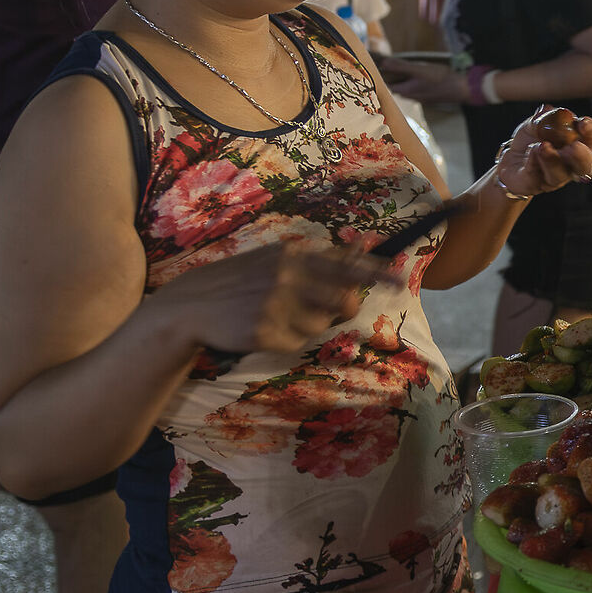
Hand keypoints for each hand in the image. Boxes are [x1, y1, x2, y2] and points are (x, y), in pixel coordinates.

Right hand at [152, 241, 391, 355]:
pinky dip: (285, 342)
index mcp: (290, 255)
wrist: (190, 306)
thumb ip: (317, 258)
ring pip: (320, 325)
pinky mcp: (263, 331)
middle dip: (343, 309)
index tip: (401, 280)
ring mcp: (274, 304)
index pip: (344, 264)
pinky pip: (295, 345)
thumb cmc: (240, 281)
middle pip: (342, 300)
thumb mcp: (274, 259)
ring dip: (307, 326)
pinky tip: (264, 330)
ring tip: (278, 316)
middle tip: (331, 309)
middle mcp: (285, 276)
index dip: (376, 273)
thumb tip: (361, 247)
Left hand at [377, 56, 466, 106]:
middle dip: (388, 77)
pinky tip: (414, 76)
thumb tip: (383, 63)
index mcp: (406, 91)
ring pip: (404, 88)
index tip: (373, 66)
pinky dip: (410, 82)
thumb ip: (401, 67)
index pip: (387, 84)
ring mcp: (420, 97)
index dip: (380, 75)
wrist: (461, 89)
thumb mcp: (420, 70)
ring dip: (399, 80)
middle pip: (395, 87)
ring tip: (395, 68)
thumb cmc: (440, 79)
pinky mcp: (428, 95)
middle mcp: (411, 96)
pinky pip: (414, 89)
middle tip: (382, 65)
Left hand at [497, 106, 591, 197]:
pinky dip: (533, 160)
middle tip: (574, 147)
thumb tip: (547, 109)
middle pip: (585, 164)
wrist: (510, 159)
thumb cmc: (530, 140)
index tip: (583, 123)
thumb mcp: (534, 123)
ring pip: (561, 174)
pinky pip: (537, 176)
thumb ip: (542, 117)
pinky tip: (530, 150)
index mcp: (577, 143)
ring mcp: (556, 177)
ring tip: (543, 146)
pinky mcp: (536, 185)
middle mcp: (571, 164)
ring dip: (554, 160)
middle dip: (582, 156)